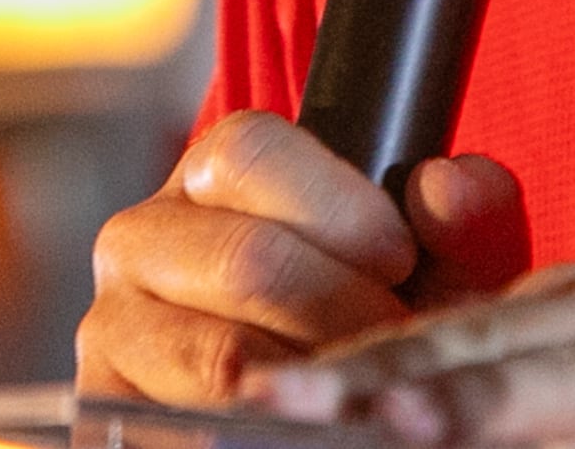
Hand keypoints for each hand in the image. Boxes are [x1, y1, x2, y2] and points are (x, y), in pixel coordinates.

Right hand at [77, 112, 532, 407]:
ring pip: (217, 357)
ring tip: (362, 395)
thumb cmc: (379, 316)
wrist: (322, 402)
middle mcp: (140, 241)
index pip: (250, 152)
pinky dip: (255, 430)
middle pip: (243, 258)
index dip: (340, 207)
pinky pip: (177, 427)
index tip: (399, 261)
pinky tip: (307, 429)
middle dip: (340, 309)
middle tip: (396, 343)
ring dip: (306, 381)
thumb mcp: (436, 263)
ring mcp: (112, 331)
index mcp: (209, 175)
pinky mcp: (109, 412)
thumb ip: (465, 217)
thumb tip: (447, 187)